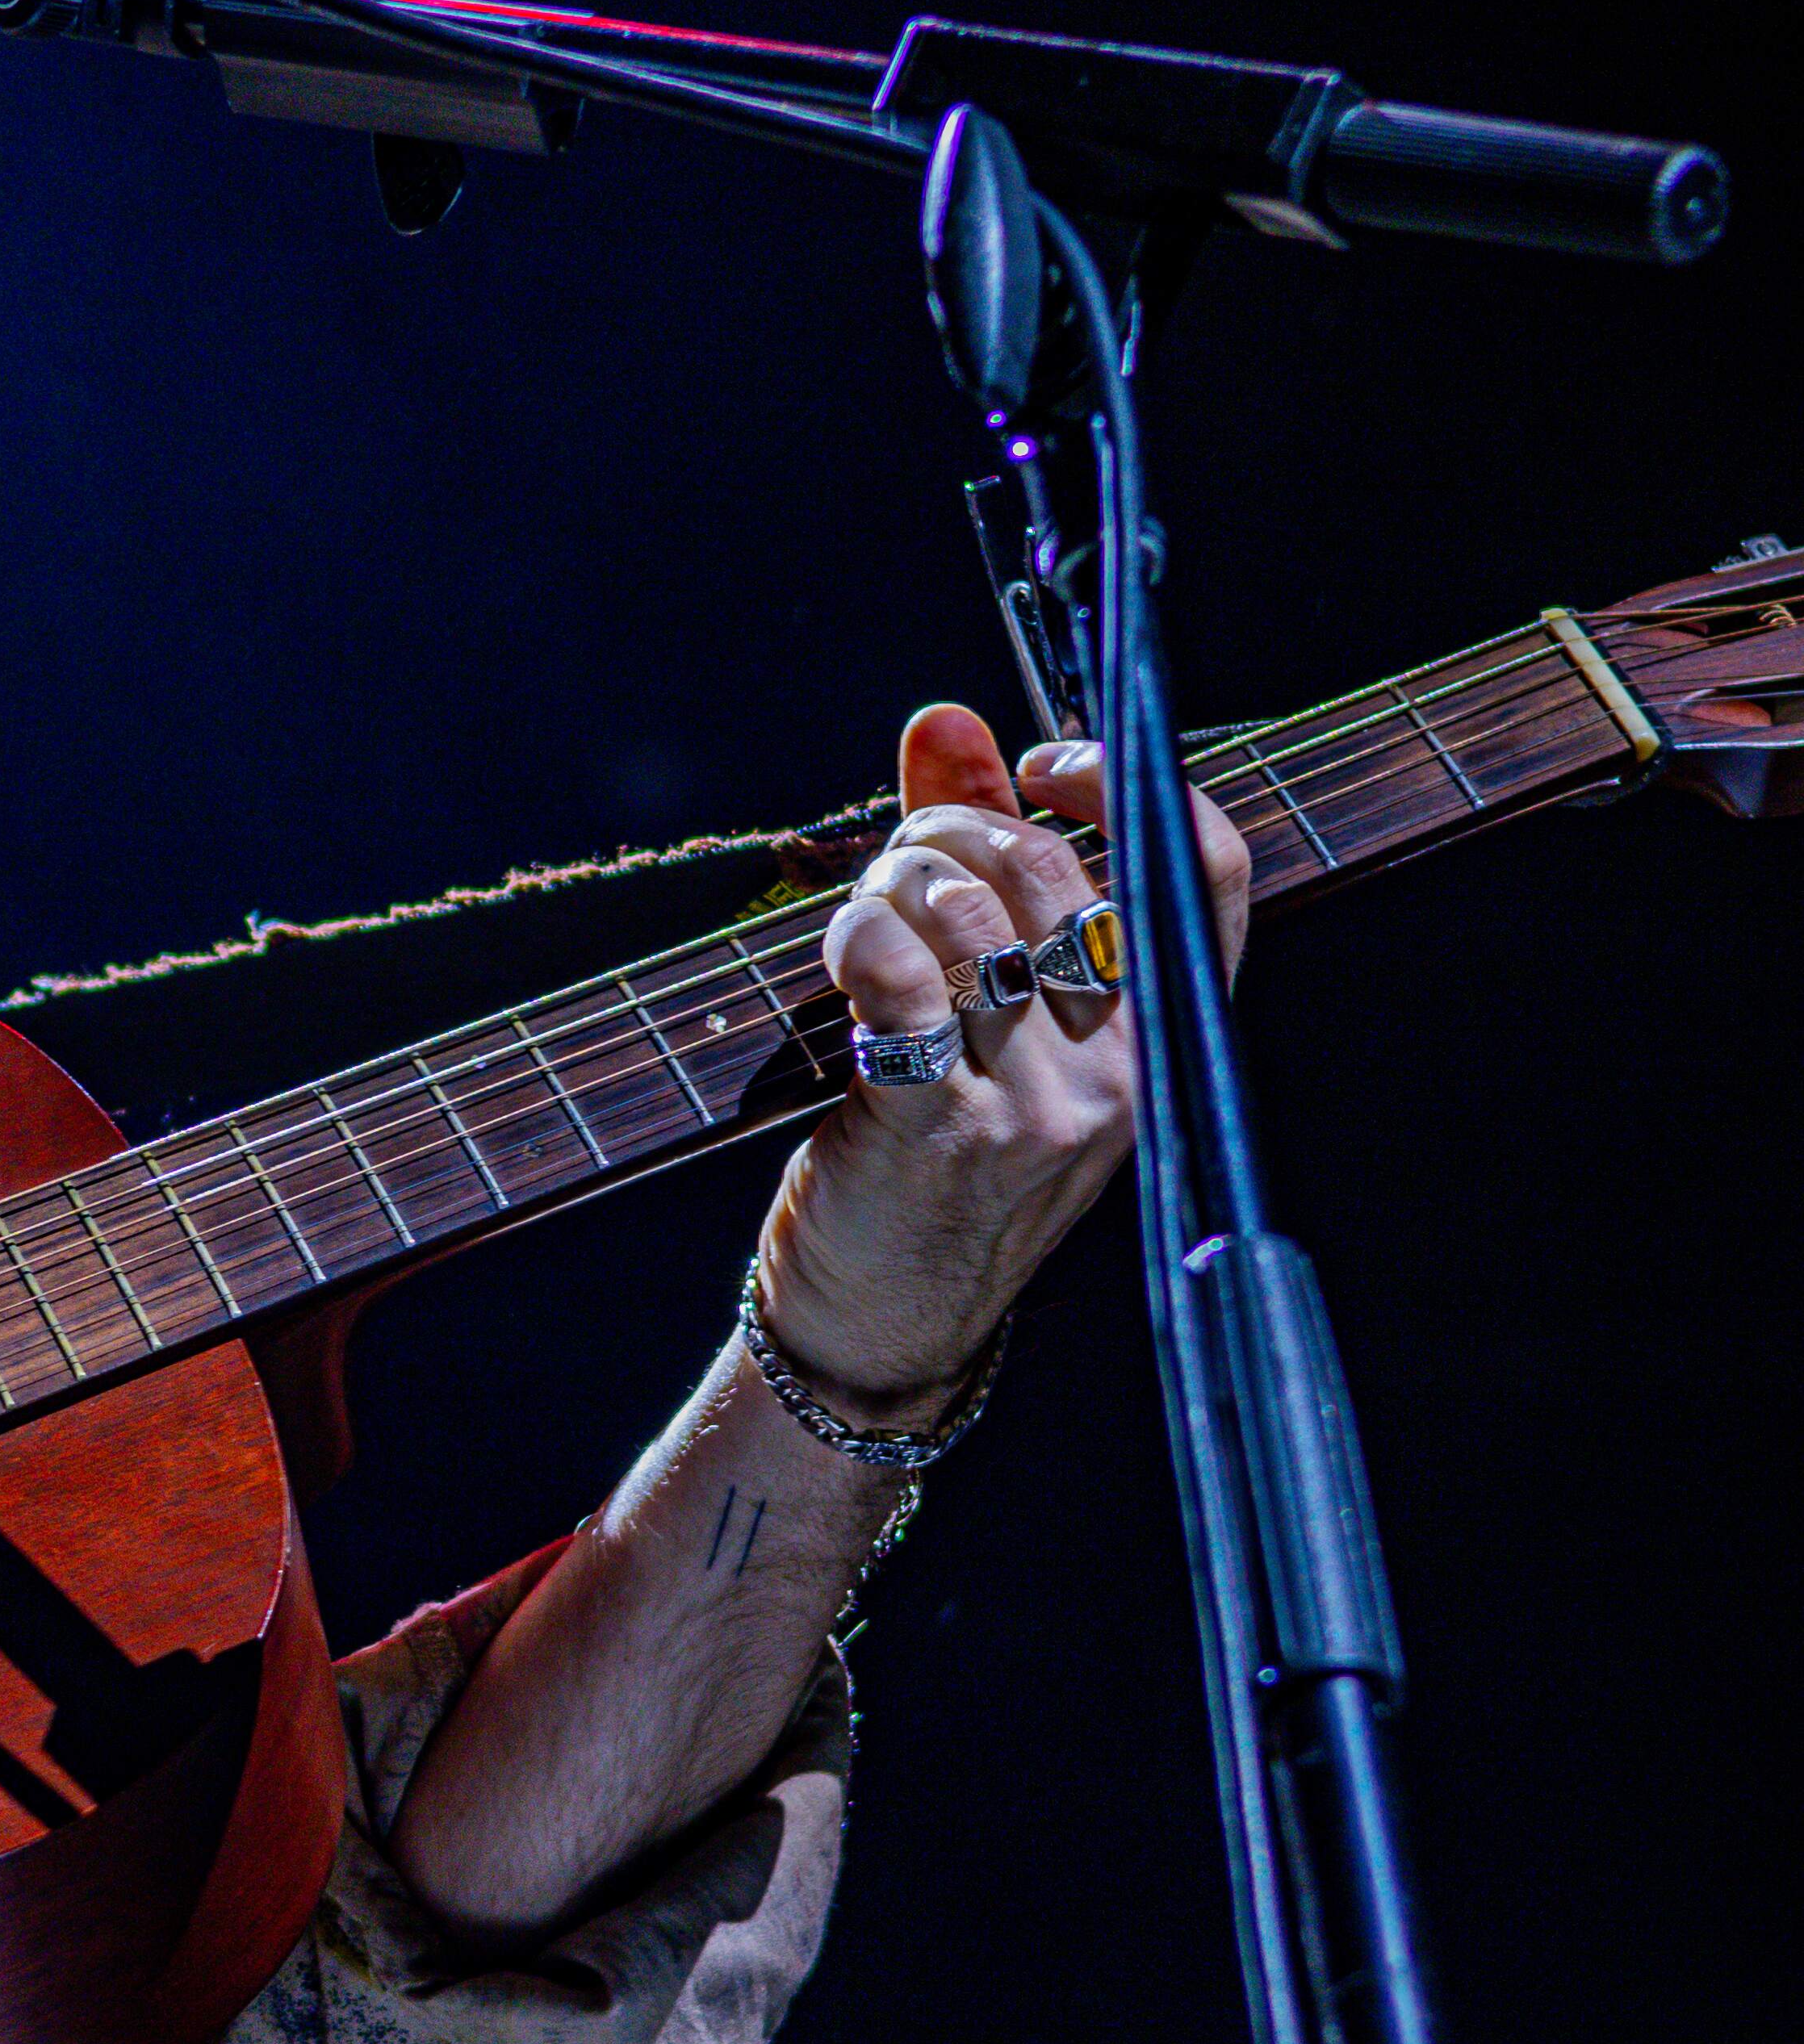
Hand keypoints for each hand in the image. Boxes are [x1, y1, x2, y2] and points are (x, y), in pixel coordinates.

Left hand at [756, 705, 1253, 1413]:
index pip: (1203, 871)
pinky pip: (904, 976)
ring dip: (890, 885)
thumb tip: (948, 720)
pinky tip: (841, 952)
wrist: (883, 1324)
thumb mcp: (987, 1016)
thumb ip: (973, 858)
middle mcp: (1125, 1068)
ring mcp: (1042, 1104)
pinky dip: (859, 935)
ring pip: (969, 915)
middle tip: (896, 862)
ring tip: (862, 921)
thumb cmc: (932, 1156)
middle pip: (1051, 872)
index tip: (1040, 765)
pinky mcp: (946, 1127)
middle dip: (951, 830)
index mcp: (1159, 1036)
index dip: (1125, 785)